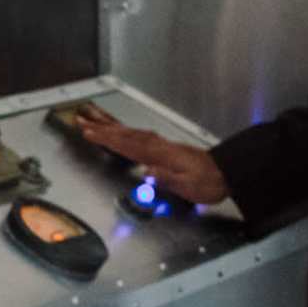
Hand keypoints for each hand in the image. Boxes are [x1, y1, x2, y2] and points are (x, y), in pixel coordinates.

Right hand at [76, 115, 226, 206]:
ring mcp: (162, 145)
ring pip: (130, 132)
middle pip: (125, 134)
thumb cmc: (208, 182)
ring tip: (93, 120)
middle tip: (81, 120)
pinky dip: (126, 130)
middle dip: (101, 127)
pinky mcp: (165, 147)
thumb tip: (146, 172)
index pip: (128, 145)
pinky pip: (139, 135)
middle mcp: (159, 146)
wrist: (226, 173)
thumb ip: (166, 178)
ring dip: (110, 126)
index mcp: (161, 156)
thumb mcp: (189, 186)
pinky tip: (120, 130)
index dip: (107, 139)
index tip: (89, 133)